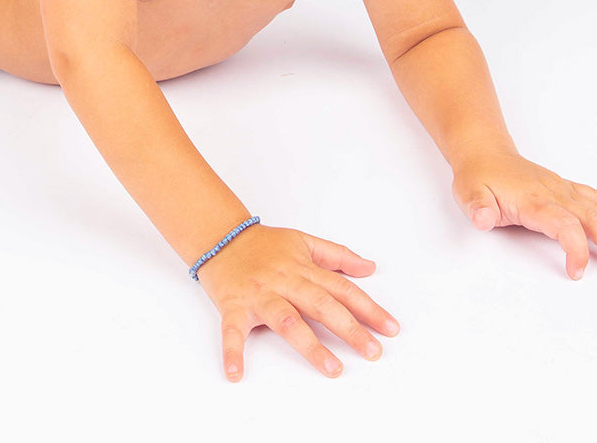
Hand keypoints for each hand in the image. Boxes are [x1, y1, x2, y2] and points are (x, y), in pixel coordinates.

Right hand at [196, 224, 399, 381]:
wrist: (219, 237)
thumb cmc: (261, 244)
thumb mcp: (301, 241)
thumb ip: (336, 254)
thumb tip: (368, 267)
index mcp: (301, 268)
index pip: (341, 288)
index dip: (368, 308)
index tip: (390, 329)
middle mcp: (284, 282)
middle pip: (320, 305)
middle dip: (349, 329)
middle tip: (372, 352)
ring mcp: (259, 295)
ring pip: (287, 320)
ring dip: (309, 345)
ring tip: (332, 368)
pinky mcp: (233, 307)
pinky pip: (232, 331)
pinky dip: (232, 352)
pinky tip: (236, 373)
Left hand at [452, 150, 596, 278]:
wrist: (483, 153)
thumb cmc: (478, 175)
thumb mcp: (469, 193)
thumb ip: (478, 209)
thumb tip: (482, 219)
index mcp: (532, 200)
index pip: (565, 226)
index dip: (576, 250)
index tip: (575, 271)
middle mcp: (552, 193)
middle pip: (589, 218)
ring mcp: (559, 188)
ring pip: (594, 208)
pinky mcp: (562, 187)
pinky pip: (590, 197)